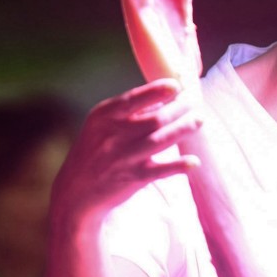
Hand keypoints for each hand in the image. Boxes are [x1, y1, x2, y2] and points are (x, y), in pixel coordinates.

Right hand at [49, 79, 200, 231]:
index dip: (157, 91)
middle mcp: (113, 136)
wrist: (76, 191)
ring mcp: (123, 158)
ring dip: (184, 129)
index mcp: (104, 117)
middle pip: (154, 119)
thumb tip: (165, 95)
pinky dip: (178, 166)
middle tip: (196, 101)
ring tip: (200, 120)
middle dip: (179, 108)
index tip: (176, 85)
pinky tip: (194, 161)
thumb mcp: (101, 125)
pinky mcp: (132, 179)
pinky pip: (159, 171)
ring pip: (160, 140)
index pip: (133, 99)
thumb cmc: (96, 149)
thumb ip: (128, 110)